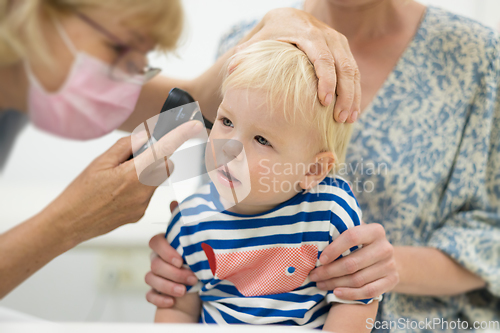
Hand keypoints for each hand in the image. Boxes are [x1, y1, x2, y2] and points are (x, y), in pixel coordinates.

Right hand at [47, 120, 202, 243]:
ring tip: (118, 179)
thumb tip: (145, 136)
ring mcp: (143, 205)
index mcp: (133, 174)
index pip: (162, 150)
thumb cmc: (81, 191)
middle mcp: (143, 191)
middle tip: (132, 158)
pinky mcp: (139, 214)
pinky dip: (138, 188)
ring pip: (155, 180)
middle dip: (155, 158)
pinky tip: (117, 193)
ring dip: (144, 174)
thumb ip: (126, 147)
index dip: (179, 136)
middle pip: (163, 166)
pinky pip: (147, 194)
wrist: (70, 223)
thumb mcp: (100, 162)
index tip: (193, 125)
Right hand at [145, 201, 198, 307]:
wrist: (202, 285)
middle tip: (192, 278)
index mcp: (165, 245)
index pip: (155, 242)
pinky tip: (172, 301)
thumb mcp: (194, 241)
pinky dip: (160, 298)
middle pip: (155, 263)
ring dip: (168, 286)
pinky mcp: (156, 292)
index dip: (166, 251)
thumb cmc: (197, 260)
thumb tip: (174, 202)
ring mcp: (155, 276)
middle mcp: (157, 259)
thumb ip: (183, 223)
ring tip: (184, 290)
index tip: (181, 260)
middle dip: (174, 273)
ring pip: (150, 279)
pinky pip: (149, 295)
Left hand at [232, 7, 359, 122]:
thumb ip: (246, 55)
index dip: (326, 80)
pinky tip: (352, 112)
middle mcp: (327, 36)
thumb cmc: (270, 35)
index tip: (325, 102)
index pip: (322, 57)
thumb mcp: (259, 41)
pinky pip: (354, 72)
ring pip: (352, 70)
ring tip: (348, 119)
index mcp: (308, 34)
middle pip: (343, 65)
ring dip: (353, 96)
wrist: (287, 19)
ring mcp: (338, 42)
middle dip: (344, 93)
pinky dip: (355, 92)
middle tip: (340, 118)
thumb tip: (231, 69)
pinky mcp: (343, 50)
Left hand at [309, 223, 398, 299]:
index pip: (352, 237)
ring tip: (320, 284)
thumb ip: (341, 233)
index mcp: (375, 231)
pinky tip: (336, 293)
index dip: (334, 248)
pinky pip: (368, 292)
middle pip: (352, 263)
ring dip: (335, 283)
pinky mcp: (392, 281)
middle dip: (329, 271)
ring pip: (357, 279)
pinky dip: (350, 294)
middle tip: (314, 275)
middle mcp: (385, 247)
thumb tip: (314, 242)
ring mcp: (390, 265)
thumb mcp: (356, 234)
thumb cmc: (362, 245)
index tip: (320, 259)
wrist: (387, 259)